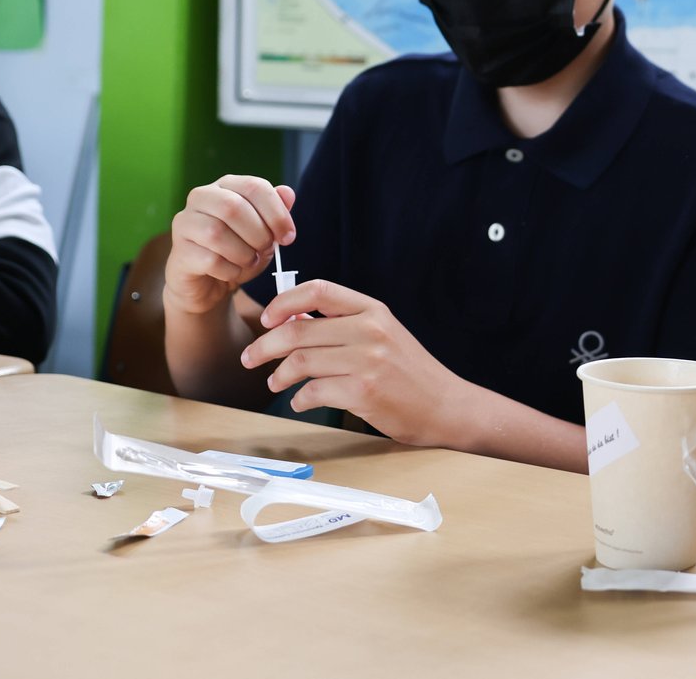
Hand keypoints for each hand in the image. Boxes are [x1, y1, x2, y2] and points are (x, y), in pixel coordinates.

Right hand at [165, 176, 295, 315]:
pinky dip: (230, 270)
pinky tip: (233, 272)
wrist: (208, 284)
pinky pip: (209, 260)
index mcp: (225, 186)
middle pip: (233, 207)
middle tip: (266, 249)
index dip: (277, 213)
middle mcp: (201, 198)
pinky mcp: (179, 252)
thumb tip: (288, 193)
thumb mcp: (264, 231)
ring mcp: (185, 223)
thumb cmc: (237, 251)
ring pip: (217, 233)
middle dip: (258, 233)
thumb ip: (276, 212)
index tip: (288, 237)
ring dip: (243, 253)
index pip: (254, 186)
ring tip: (249, 261)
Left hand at [241, 281, 473, 448]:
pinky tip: (300, 401)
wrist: (444, 405)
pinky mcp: (363, 393)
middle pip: (298, 330)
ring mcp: (367, 362)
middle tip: (250, 357)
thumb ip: (343, 324)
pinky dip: (299, 399)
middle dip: (265, 345)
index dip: (284, 302)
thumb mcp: (382, 334)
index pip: (318, 290)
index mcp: (372, 310)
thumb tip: (291, 320)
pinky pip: (313, 392)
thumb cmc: (408, 372)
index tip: (267, 318)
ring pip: (301, 362)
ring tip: (274, 382)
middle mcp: (370, 330)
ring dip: (278, 374)